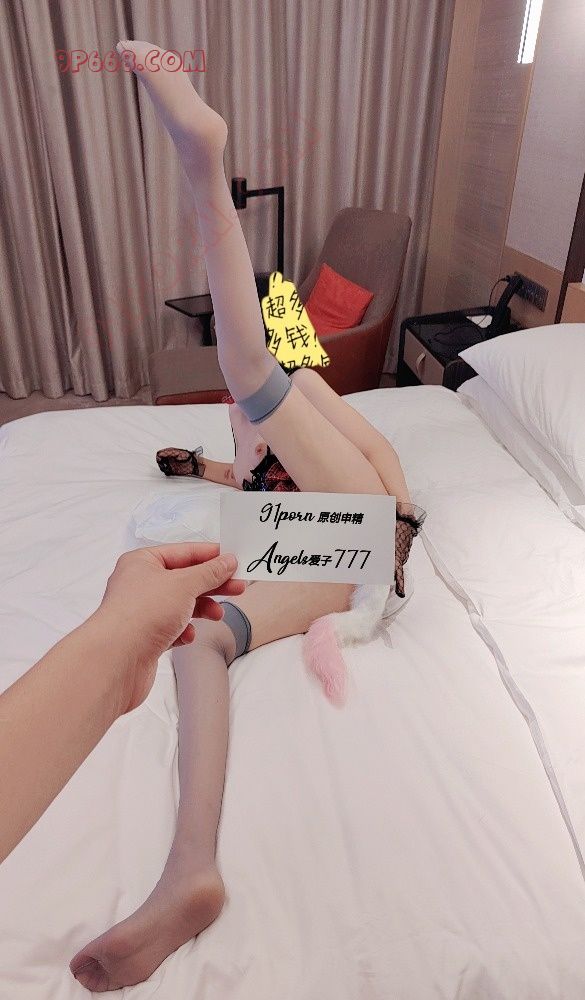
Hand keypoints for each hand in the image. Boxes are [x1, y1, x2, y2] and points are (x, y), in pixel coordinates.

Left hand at [95, 543, 244, 711]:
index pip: (183, 552)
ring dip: (201, 609)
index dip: (210, 556)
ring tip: (217, 615)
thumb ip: (209, 572)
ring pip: (180, 605)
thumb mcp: (184, 585)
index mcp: (142, 562)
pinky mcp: (144, 637)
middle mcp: (139, 584)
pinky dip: (184, 631)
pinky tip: (188, 635)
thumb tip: (227, 561)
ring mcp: (141, 612)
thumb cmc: (142, 614)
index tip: (234, 560)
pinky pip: (172, 628)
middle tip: (238, 587)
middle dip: (212, 585)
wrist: (115, 660)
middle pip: (184, 579)